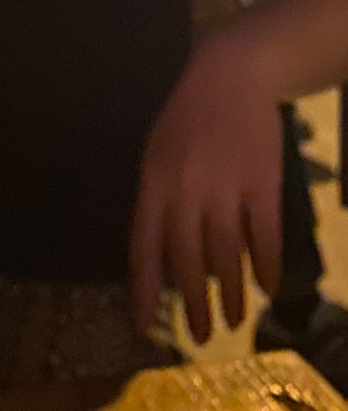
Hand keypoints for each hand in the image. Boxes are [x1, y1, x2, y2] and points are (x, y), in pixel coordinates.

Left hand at [130, 37, 282, 344]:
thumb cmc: (187, 116)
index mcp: (154, 181)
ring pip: (227, 254)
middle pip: (188, 259)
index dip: (143, 287)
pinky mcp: (262, 184)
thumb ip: (156, 198)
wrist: (231, 76)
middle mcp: (186, 189)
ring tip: (236, 319)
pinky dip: (266, 266)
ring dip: (232, 292)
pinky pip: (264, 237)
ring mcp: (226, 187)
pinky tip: (267, 287)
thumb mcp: (156, 151)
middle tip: (201, 334)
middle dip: (193, 303)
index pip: (143, 244)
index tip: (144, 323)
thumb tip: (159, 251)